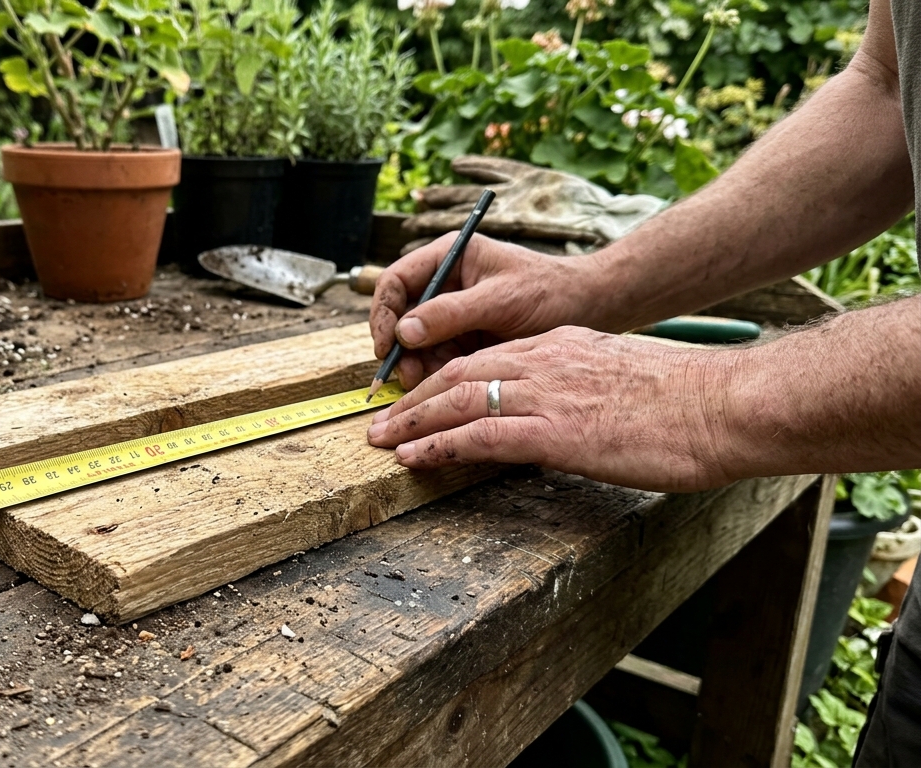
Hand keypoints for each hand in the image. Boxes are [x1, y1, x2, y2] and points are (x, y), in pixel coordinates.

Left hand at [366, 326, 737, 491]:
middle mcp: (546, 361)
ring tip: (381, 442)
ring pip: (459, 401)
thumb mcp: (626, 379)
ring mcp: (548, 395)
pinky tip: (414, 458)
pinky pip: (480, 436)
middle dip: (415, 399)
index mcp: (563, 346)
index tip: (421, 397)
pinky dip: (439, 446)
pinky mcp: (555, 431)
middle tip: (382, 420)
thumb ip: (586, 388)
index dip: (445, 379)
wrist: (726, 405)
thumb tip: (569, 414)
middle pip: (459, 374)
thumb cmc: (691, 400)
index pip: (486, 358)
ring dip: (413, 424)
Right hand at [370, 233, 604, 388]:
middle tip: (407, 377)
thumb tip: (405, 331)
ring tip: (425, 385)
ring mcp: (452, 314)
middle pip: (399, 316)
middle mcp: (444, 284)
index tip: (388, 345)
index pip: (396, 281)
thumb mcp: (500, 299)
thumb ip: (451, 313)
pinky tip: (442, 388)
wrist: (588, 309)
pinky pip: (435, 358)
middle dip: (400, 348)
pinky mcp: (463, 339)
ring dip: (416, 365)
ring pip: (414, 343)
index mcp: (448, 258)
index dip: (383, 314)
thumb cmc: (550, 290)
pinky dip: (434, 374)